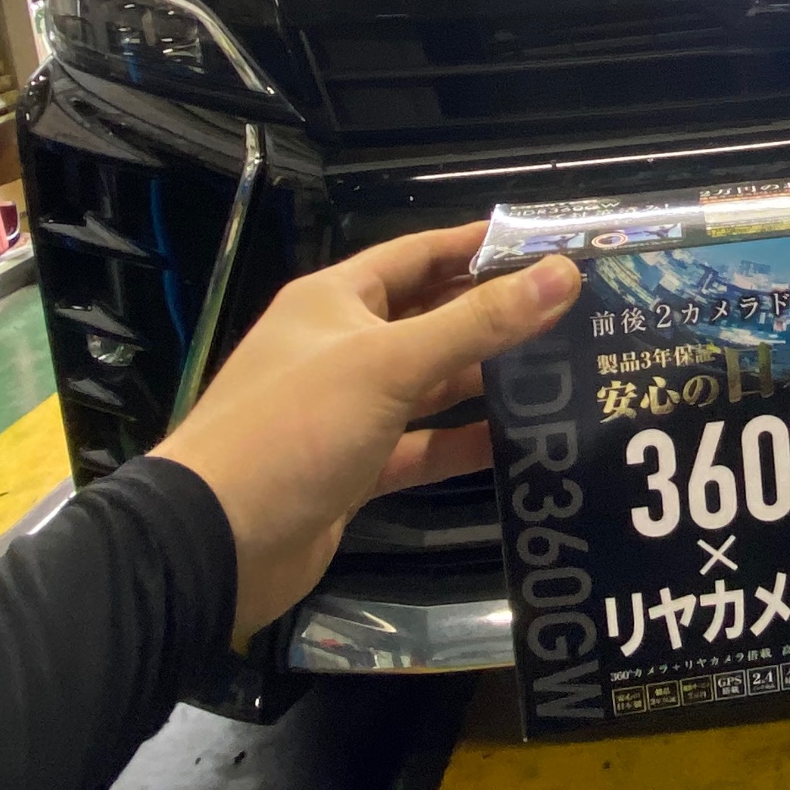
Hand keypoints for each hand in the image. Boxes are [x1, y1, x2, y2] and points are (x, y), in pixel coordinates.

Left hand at [153, 223, 579, 644]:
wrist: (216, 543)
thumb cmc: (295, 429)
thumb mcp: (389, 365)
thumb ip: (477, 323)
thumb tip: (563, 274)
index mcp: (333, 302)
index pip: (416, 256)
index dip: (476, 247)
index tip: (545, 245)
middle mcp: (340, 349)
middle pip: (429, 320)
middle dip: (493, 318)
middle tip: (573, 315)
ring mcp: (346, 413)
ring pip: (429, 386)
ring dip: (486, 381)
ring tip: (564, 374)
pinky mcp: (355, 470)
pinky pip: (421, 446)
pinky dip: (464, 443)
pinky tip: (521, 442)